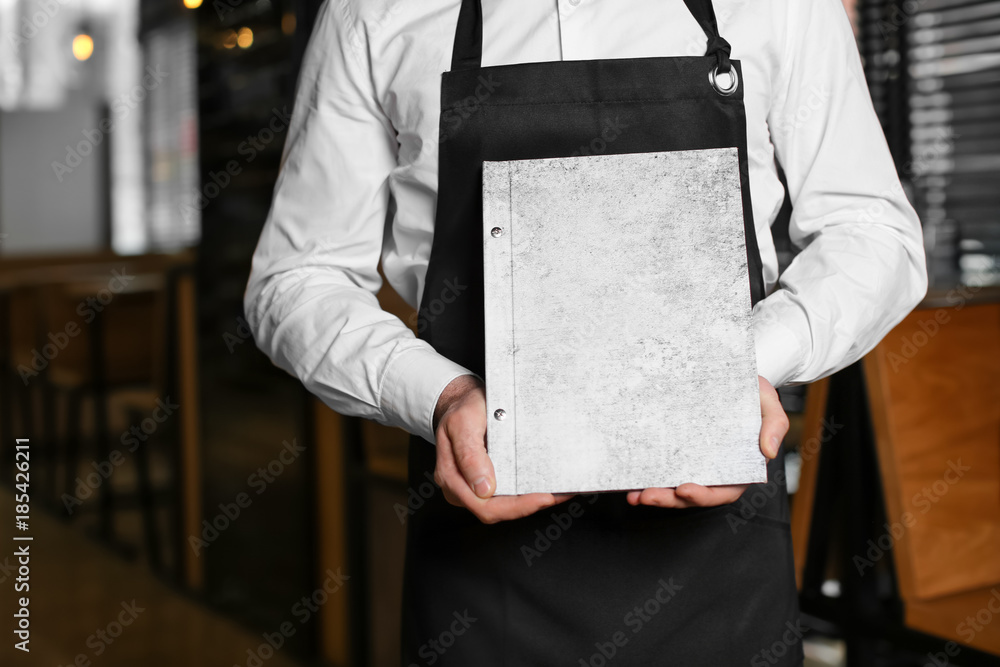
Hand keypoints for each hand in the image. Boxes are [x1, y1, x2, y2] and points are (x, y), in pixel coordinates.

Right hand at [433, 375, 571, 523]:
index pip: (484, 505)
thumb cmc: (461, 409)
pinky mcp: (487, 480)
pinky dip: (528, 492)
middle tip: (558, 495)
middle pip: (497, 510)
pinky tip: (547, 486)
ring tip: (560, 492)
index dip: (516, 506)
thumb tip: (484, 488)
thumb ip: (469, 455)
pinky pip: (507, 493)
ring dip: (531, 501)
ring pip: (505, 505)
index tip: (544, 497)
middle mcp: (461, 487)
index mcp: (451, 477)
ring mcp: (473, 486)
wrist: (461, 400)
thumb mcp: (463, 423)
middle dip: (529, 505)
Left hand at [626, 375, 788, 508]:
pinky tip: (631, 481)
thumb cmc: (751, 391)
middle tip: (648, 495)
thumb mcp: (768, 402)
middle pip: (693, 495)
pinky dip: (646, 477)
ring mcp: (692, 462)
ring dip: (655, 495)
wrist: (729, 374)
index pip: (723, 491)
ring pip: (673, 488)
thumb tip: (768, 450)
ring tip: (635, 495)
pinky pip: (661, 469)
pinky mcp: (676, 452)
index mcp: (739, 466)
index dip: (704, 496)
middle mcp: (714, 469)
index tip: (685, 489)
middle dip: (670, 499)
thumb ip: (775, 424)